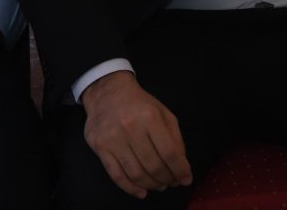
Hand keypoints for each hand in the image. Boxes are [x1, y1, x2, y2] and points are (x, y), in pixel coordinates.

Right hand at [81, 71, 191, 198]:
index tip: (186, 179)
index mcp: (151, 117)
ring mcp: (113, 139)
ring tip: (160, 186)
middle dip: (167, 178)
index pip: (169, 152)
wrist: (108, 93)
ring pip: (135, 173)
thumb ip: (175, 138)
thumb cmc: (140, 105)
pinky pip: (116, 175)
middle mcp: (131, 128)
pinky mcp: (100, 148)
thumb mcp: (164, 113)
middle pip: (153, 165)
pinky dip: (130, 188)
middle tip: (172, 183)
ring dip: (151, 185)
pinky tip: (141, 192)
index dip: (180, 169)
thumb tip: (182, 165)